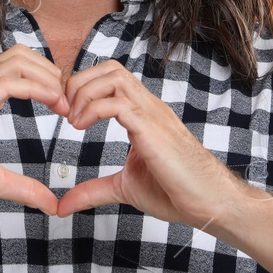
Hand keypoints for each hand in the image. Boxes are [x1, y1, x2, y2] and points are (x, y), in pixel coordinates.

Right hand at [0, 44, 66, 214]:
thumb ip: (24, 188)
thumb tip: (52, 205)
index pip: (19, 69)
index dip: (47, 80)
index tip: (66, 106)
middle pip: (21, 55)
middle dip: (51, 71)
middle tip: (68, 102)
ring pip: (17, 61)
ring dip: (47, 76)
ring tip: (63, 102)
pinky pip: (8, 83)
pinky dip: (36, 87)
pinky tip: (52, 102)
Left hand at [54, 59, 243, 227]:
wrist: (209, 203)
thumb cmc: (176, 192)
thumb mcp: (124, 188)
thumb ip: (93, 191)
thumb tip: (63, 205)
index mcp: (143, 114)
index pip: (110, 78)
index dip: (82, 88)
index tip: (65, 113)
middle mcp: (148, 107)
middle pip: (109, 68)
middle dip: (79, 83)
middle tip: (64, 112)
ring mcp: (152, 115)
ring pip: (114, 76)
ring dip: (84, 92)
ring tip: (73, 120)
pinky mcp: (152, 129)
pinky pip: (118, 103)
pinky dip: (92, 109)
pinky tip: (81, 127)